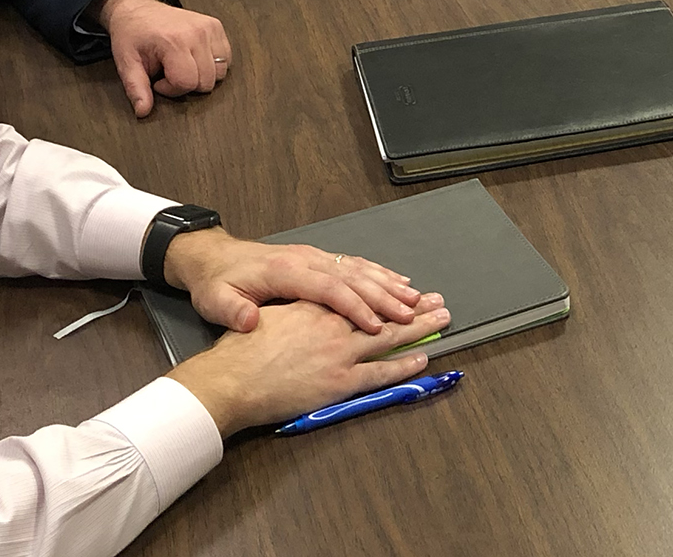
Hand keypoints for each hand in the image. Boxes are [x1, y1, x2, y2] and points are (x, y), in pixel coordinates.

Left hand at [97, 0, 231, 116]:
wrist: (138, 10)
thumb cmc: (132, 35)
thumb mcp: (127, 63)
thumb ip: (136, 88)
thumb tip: (143, 111)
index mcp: (173, 41)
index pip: (187, 83)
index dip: (171, 89)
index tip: (158, 80)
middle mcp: (196, 33)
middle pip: (206, 81)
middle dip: (187, 84)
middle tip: (169, 72)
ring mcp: (209, 28)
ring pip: (220, 72)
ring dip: (202, 75)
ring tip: (182, 65)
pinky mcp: (216, 26)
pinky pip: (226, 58)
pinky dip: (213, 65)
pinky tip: (194, 59)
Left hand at [163, 228, 424, 334]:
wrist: (214, 256)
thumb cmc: (217, 282)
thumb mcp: (215, 299)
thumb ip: (233, 311)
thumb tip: (250, 320)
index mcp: (286, 271)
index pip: (329, 288)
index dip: (355, 307)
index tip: (376, 326)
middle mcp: (306, 260)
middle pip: (353, 277)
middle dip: (385, 296)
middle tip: (413, 313)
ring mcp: (315, 257)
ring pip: (359, 268)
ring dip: (389, 284)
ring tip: (416, 298)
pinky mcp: (319, 258)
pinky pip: (355, 264)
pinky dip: (380, 273)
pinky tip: (398, 281)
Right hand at [167, 295, 450, 435]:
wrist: (229, 380)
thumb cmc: (238, 352)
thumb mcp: (263, 318)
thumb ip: (289, 313)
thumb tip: (305, 308)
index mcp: (314, 307)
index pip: (357, 296)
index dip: (382, 293)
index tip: (403, 290)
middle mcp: (333, 325)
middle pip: (381, 312)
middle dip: (413, 307)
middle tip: (438, 300)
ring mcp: (339, 354)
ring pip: (388, 337)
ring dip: (418, 328)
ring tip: (442, 319)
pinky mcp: (340, 381)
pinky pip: (380, 372)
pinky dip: (403, 364)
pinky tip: (423, 357)